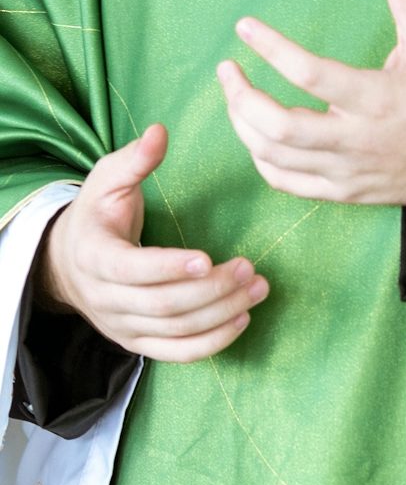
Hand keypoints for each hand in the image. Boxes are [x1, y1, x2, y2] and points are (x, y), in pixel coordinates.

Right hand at [40, 125, 268, 361]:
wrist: (69, 263)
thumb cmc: (96, 214)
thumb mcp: (105, 179)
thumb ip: (134, 159)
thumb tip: (159, 131)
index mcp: (94, 257)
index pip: (131, 271)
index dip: (169, 267)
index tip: (207, 257)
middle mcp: (105, 300)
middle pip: (162, 305)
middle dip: (210, 289)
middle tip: (249, 268)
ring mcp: (122, 327)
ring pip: (176, 331)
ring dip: (221, 313)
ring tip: (257, 288)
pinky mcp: (139, 343)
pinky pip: (178, 353)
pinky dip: (212, 342)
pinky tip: (242, 319)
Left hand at [217, 0, 405, 205]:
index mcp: (377, 98)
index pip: (310, 75)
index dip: (271, 48)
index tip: (244, 25)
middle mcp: (357, 139)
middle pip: (279, 128)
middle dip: (240, 97)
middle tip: (227, 69)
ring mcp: (346, 171)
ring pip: (274, 157)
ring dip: (243, 124)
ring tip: (236, 95)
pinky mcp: (342, 192)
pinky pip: (286, 182)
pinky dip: (262, 158)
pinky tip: (256, 133)